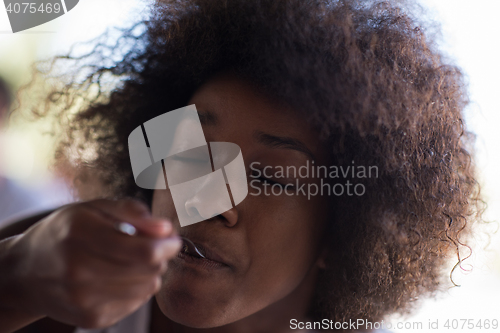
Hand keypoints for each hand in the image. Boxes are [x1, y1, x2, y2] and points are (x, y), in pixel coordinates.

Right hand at [1, 198, 180, 328]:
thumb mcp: (93, 208)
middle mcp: (78, 271)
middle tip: (151, 246)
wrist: (26, 272)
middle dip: (159, 256)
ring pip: (147, 288)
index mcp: (80, 235)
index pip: (144, 251)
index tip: (172, 238)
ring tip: (132, 261)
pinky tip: (120, 277)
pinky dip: (137, 289)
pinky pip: (136, 303)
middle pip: (148, 271)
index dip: (167, 245)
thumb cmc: (66, 233)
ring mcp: (83, 299)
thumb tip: (165, 228)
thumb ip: (131, 212)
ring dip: (150, 273)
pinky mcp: (90, 318)